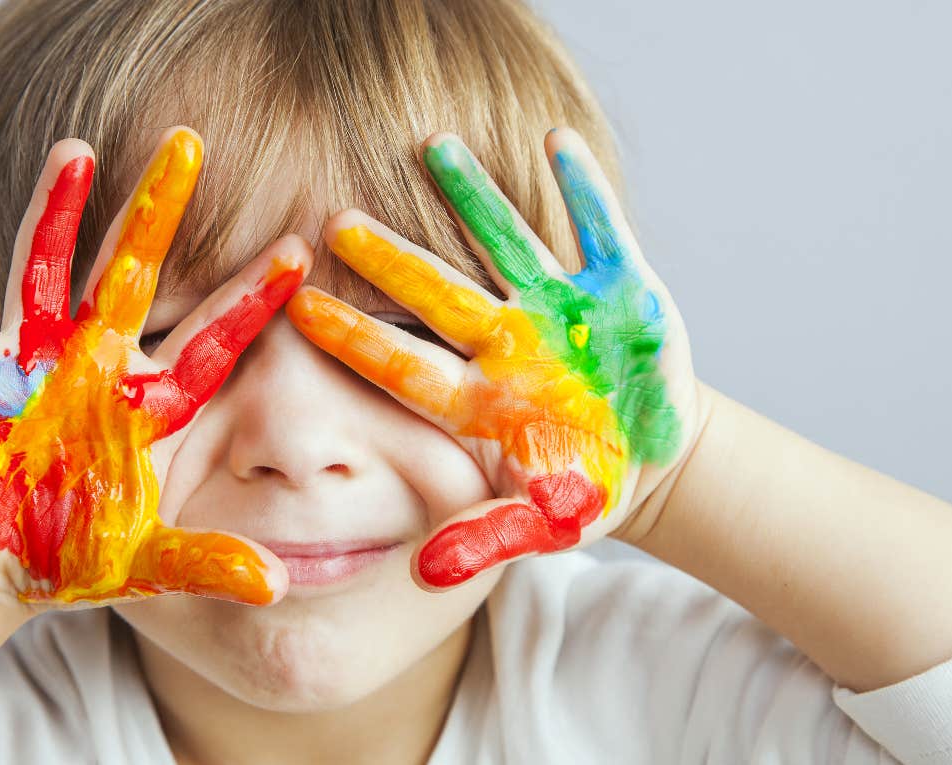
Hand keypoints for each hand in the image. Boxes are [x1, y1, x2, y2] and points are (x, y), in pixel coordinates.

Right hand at [0, 127, 306, 606]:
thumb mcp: (148, 563)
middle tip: (188, 141)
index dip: (251, 298)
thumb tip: (275, 585)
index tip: (299, 251)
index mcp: (149, 405)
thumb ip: (208, 563)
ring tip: (75, 149)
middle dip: (159, 212)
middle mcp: (97, 365)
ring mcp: (31, 360)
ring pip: (47, 270)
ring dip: (55, 212)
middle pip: (133, 275)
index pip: (212, 341)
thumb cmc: (74, 554)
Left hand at [287, 129, 702, 588]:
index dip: (354, 339)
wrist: (652, 457)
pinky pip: (599, 231)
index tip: (299, 310)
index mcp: (479, 396)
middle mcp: (506, 341)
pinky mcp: (619, 285)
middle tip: (335, 221)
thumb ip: (486, 540)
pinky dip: (584, 192)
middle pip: (438, 293)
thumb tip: (423, 574)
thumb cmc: (584, 488)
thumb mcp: (544, 523)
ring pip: (507, 243)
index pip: (402, 363)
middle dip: (391, 259)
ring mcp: (559, 307)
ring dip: (475, 198)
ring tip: (435, 147)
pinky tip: (556, 145)